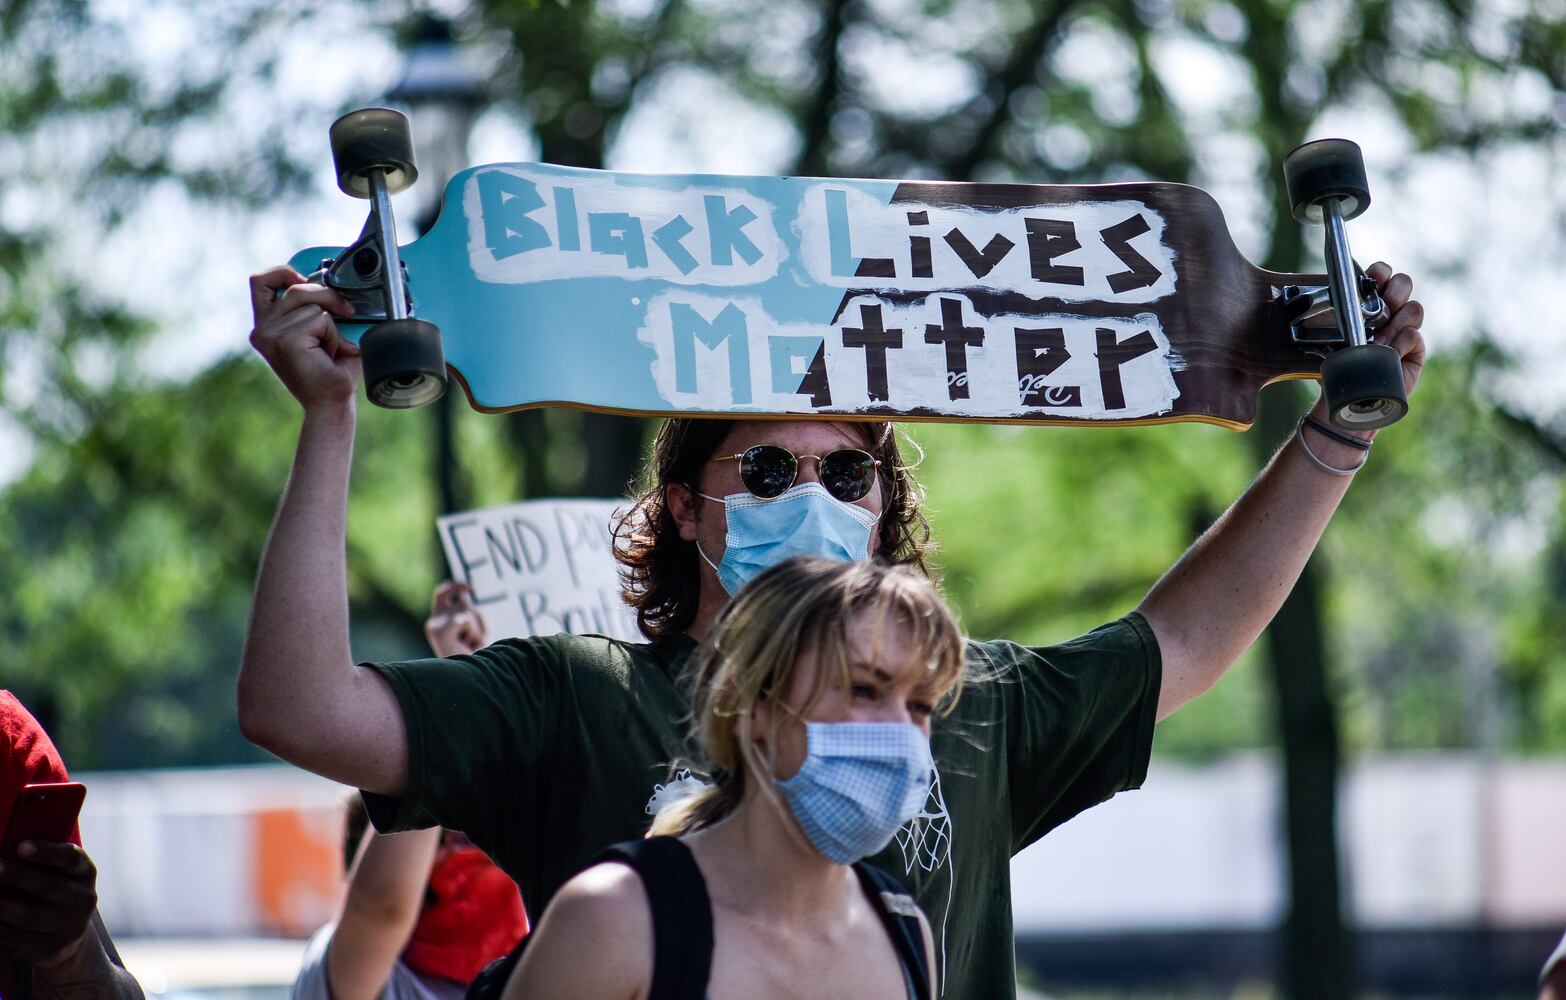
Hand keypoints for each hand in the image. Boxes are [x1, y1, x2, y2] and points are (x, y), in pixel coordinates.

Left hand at [0, 841, 96, 967]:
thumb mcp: (57, 873)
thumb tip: (4, 853)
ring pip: (31, 916)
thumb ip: (40, 862)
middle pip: (50, 886)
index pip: (71, 858)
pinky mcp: (53, 948)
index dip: (47, 852)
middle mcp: (84, 899)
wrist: (66, 936)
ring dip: (2, 906)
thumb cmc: (51, 890)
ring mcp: (71, 926)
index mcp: (85, 873)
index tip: (21, 847)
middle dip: (18, 876)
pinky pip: (19, 939)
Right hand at [248, 265, 361, 412]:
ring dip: (331, 324)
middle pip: (294, 287)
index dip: (284, 272)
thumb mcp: (320, 331)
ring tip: (330, 347)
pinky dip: (333, 334)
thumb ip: (313, 307)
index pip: (261, 281)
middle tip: (347, 313)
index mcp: (266, 325)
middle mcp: (262, 329)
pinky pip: (320, 319)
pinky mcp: (285, 341)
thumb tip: (331, 279)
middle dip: (326, 295)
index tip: (306, 280)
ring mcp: (270, 334)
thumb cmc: (331, 371)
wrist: (332, 403)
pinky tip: (329, 354)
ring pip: (311, 303)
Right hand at [425, 581, 487, 656]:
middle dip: (471, 607)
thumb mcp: (473, 625)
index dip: (455, 586)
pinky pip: (464, 620)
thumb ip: (467, 608)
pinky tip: (469, 645)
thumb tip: (465, 591)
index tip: (470, 587)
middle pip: (456, 598)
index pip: (443, 593)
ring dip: (476, 626)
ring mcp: (434, 626)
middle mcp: (433, 623)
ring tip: (473, 643)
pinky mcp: (438, 632)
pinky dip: (473, 631)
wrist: (473, 676)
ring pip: (464, 610)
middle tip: (477, 621)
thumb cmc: (477, 654)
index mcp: (439, 621)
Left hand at [1308, 260, 1425, 439]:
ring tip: (1378, 341)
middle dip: (1396, 290)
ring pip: (1414, 309)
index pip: (1381, 276)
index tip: (1374, 277)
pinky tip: (1387, 354)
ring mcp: (1404, 330)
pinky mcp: (1415, 350)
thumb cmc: (1335, 367)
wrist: (1346, 400)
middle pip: (1404, 284)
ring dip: (1395, 322)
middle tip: (1384, 304)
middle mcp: (1389, 313)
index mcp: (1367, 304)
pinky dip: (1400, 344)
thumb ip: (1330, 320)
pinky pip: (1414, 336)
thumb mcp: (1328, 341)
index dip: (1381, 272)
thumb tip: (1320, 299)